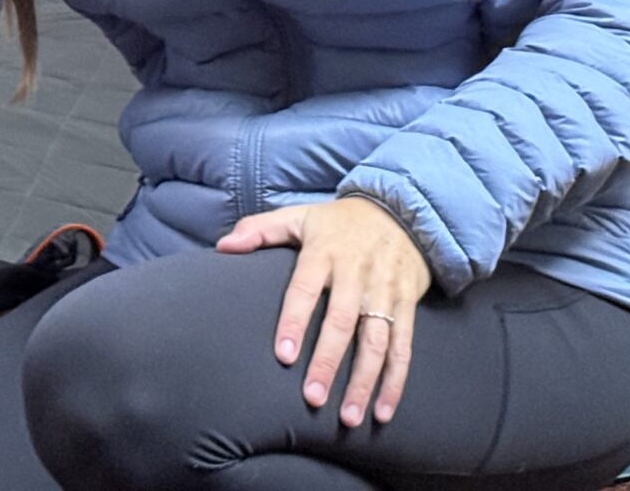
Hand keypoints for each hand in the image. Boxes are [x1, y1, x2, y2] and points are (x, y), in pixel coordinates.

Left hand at [215, 195, 428, 428]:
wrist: (401, 211)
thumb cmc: (339, 223)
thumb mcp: (299, 217)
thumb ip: (260, 230)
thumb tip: (223, 247)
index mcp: (324, 252)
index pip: (304, 289)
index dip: (294, 321)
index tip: (283, 355)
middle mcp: (357, 273)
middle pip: (342, 321)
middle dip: (328, 362)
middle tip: (313, 398)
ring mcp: (384, 291)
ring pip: (376, 341)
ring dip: (364, 381)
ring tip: (349, 417)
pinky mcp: (407, 304)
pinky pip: (403, 347)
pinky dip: (395, 381)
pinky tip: (382, 411)